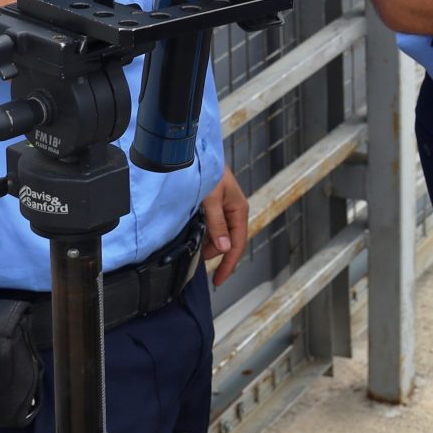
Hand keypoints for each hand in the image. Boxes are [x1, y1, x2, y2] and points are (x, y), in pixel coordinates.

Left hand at [200, 170, 248, 287]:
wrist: (195, 152)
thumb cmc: (206, 170)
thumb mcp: (211, 199)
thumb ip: (217, 224)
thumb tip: (224, 249)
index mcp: (239, 210)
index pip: (237, 244)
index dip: (228, 264)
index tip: (218, 280)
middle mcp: (234, 211)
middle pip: (228, 242)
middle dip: (215, 256)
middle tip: (199, 266)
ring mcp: (224, 208)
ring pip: (219, 235)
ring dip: (208, 245)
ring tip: (193, 249)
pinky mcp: (214, 205)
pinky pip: (212, 226)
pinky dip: (204, 234)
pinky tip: (193, 235)